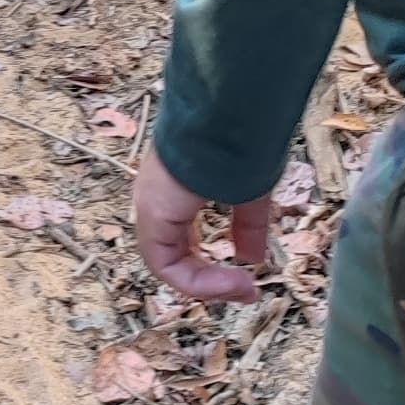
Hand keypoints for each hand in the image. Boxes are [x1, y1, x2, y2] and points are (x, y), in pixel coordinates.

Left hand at [133, 148, 274, 305]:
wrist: (231, 114)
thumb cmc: (241, 142)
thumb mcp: (248, 192)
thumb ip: (248, 226)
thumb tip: (253, 260)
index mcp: (174, 190)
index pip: (183, 240)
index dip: (211, 266)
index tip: (250, 275)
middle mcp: (157, 199)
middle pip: (174, 255)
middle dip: (209, 280)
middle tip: (245, 290)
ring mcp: (151, 205)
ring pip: (168, 263)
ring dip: (206, 285)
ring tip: (242, 288)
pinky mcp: (153, 212)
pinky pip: (165, 263)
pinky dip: (197, 281)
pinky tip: (232, 281)